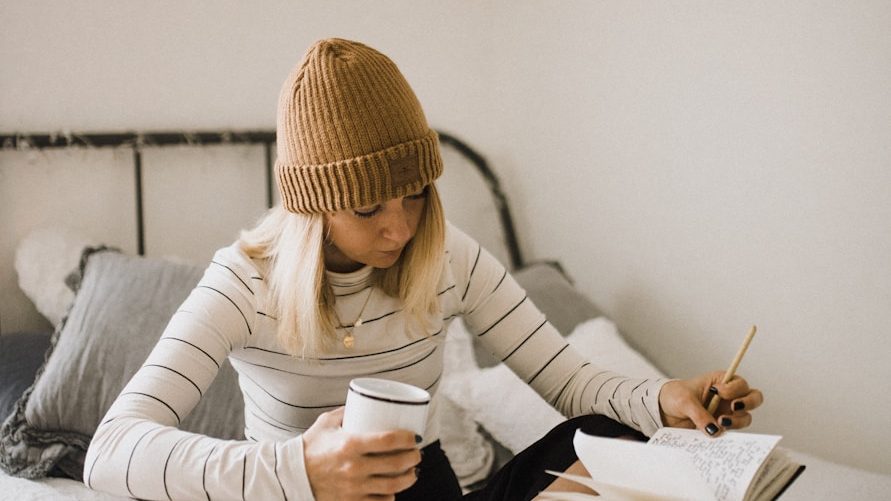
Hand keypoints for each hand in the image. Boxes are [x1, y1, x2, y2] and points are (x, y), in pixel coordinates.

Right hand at [302, 407, 420, 500]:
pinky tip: (395, 489)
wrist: (291, 476)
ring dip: (409, 478)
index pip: (389, 440)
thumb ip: (347, 411)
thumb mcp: (327, 423)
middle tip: (417, 452)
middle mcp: (354, 467)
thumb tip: (367, 401)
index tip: (415, 436)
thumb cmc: (310, 447)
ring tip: (413, 471)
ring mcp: (354, 487)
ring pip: (393, 486)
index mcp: (349, 444)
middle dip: (413, 457)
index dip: (408, 438)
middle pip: (396, 464)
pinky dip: (391, 496)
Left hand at [658, 371, 763, 435]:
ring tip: (720, 422)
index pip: (740, 383)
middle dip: (748, 402)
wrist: (663, 411)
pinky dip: (728, 434)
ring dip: (736, 421)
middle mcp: (728, 397)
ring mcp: (726, 413)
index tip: (719, 392)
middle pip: (754, 398)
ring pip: (745, 418)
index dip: (734, 388)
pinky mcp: (721, 427)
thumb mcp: (684, 400)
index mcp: (721, 382)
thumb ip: (699, 414)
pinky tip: (717, 434)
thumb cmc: (674, 396)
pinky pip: (732, 432)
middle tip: (733, 407)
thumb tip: (714, 430)